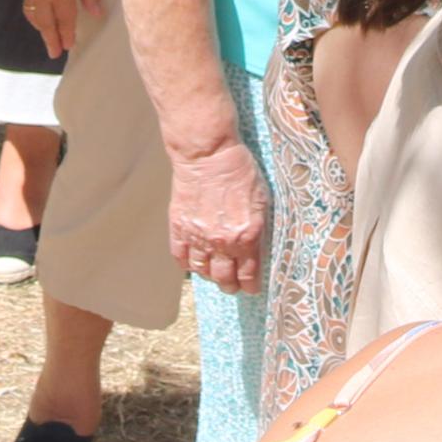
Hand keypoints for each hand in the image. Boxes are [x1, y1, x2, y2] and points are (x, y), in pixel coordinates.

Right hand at [166, 137, 268, 288]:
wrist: (209, 154)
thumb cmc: (240, 171)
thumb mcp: (262, 200)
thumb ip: (259, 229)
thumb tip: (256, 249)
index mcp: (247, 237)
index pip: (248, 276)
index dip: (250, 286)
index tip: (251, 288)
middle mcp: (222, 242)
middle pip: (225, 279)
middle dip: (231, 285)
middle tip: (232, 285)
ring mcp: (198, 237)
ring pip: (203, 272)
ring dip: (210, 275)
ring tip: (214, 272)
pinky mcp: (179, 227)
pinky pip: (181, 257)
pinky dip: (188, 264)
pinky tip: (194, 261)